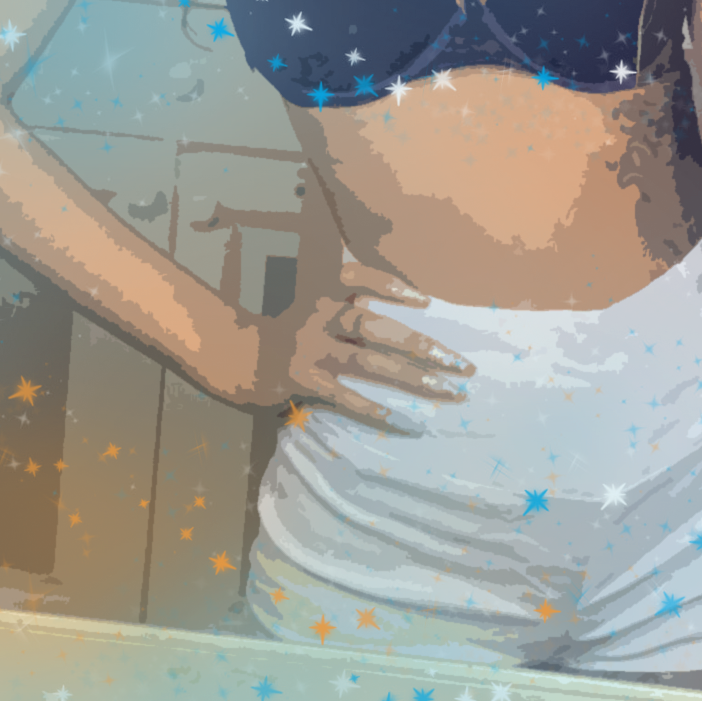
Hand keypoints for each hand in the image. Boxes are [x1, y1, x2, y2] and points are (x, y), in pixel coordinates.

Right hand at [251, 256, 474, 430]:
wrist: (240, 357)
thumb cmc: (290, 332)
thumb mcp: (316, 308)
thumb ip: (351, 308)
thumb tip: (408, 327)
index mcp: (323, 292)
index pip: (359, 278)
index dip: (391, 286)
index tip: (426, 300)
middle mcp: (319, 316)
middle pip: (376, 326)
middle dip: (422, 346)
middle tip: (461, 365)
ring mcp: (311, 349)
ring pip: (369, 362)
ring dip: (413, 378)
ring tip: (448, 392)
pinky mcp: (304, 380)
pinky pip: (346, 395)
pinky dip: (376, 409)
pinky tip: (404, 422)